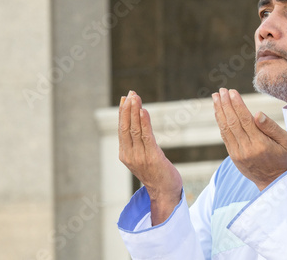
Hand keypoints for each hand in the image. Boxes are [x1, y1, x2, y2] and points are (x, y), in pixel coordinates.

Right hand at [118, 91, 181, 225]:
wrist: (165, 192)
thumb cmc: (156, 173)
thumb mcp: (142, 157)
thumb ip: (138, 143)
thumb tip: (137, 124)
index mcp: (125, 154)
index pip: (121, 129)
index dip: (123, 112)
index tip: (125, 97)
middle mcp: (129, 155)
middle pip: (126, 127)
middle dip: (127, 108)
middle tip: (131, 93)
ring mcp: (140, 157)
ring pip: (135, 129)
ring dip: (135, 111)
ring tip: (136, 97)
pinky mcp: (152, 157)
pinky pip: (146, 136)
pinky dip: (144, 122)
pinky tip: (143, 111)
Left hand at [213, 88, 286, 189]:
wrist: (274, 181)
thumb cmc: (283, 157)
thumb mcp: (286, 141)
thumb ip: (271, 126)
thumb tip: (257, 113)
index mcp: (260, 143)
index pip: (245, 119)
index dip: (237, 104)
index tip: (232, 92)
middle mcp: (247, 148)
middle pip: (232, 122)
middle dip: (225, 104)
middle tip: (220, 91)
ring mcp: (238, 153)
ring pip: (225, 129)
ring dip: (219, 111)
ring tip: (215, 97)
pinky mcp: (233, 156)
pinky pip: (225, 136)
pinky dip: (220, 122)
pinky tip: (219, 112)